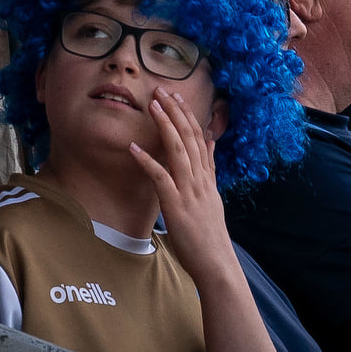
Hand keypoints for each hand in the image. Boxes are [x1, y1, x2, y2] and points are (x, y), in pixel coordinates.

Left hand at [128, 87, 234, 277]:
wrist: (217, 262)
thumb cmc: (210, 234)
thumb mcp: (213, 196)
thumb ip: (210, 168)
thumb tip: (210, 142)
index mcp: (207, 177)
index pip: (198, 137)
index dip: (187, 115)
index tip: (175, 96)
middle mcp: (200, 179)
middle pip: (188, 137)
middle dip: (174, 111)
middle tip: (160, 89)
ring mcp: (189, 191)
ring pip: (177, 150)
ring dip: (164, 126)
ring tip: (151, 105)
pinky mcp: (176, 205)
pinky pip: (161, 178)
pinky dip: (147, 161)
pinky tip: (134, 148)